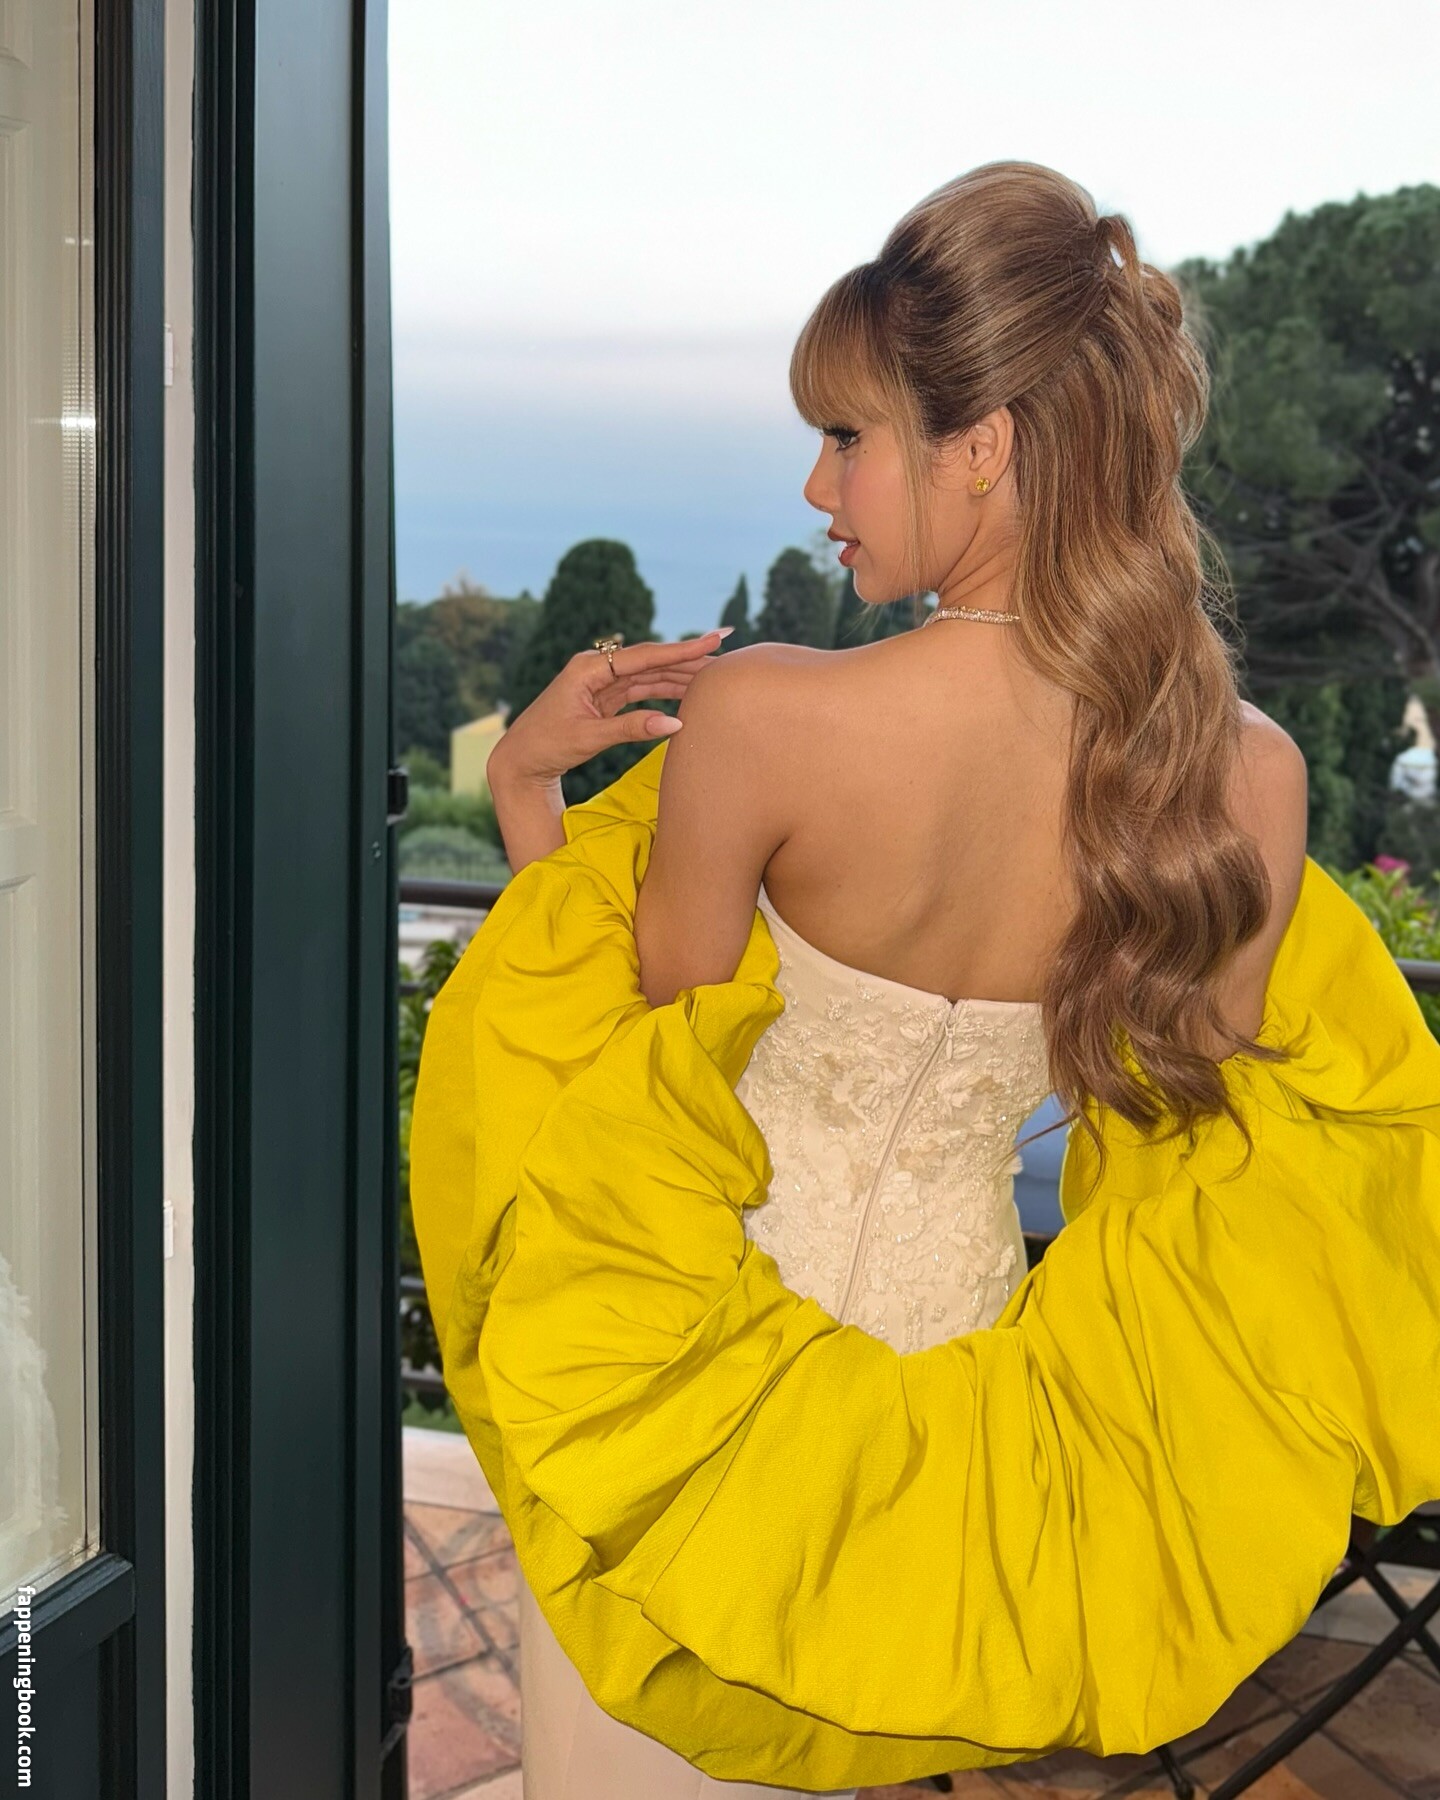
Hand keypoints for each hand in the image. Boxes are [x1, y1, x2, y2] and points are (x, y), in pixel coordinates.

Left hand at [488, 627, 733, 788]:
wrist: (520, 761)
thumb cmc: (546, 746)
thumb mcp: (589, 738)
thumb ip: (632, 729)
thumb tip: (676, 724)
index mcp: (588, 668)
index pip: (645, 656)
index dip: (682, 649)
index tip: (715, 639)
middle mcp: (596, 668)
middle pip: (651, 661)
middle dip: (688, 658)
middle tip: (726, 652)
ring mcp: (601, 682)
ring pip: (649, 675)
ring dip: (679, 675)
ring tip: (714, 674)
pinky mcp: (604, 698)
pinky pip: (641, 690)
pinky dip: (664, 692)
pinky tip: (687, 692)